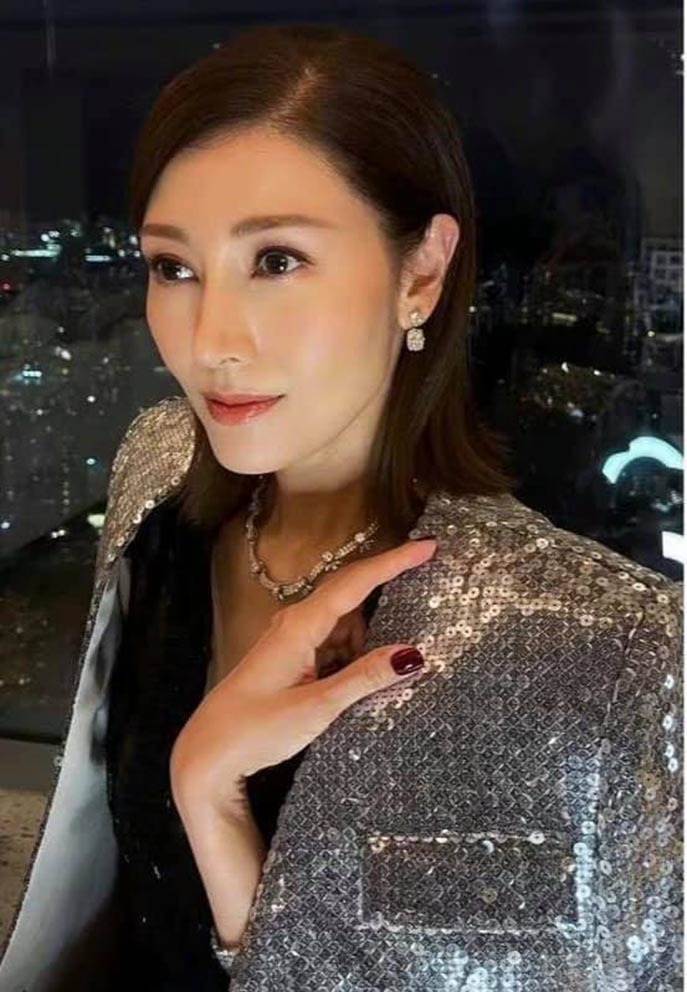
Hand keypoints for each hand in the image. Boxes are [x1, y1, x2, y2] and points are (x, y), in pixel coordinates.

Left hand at [169, 537, 436, 818]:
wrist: (207, 755)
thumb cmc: (254, 729)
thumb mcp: (315, 708)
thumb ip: (363, 679)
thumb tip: (413, 654)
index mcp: (299, 627)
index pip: (354, 583)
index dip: (393, 562)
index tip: (428, 545)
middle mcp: (295, 624)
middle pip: (349, 589)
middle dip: (388, 574)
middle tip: (427, 561)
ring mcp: (292, 641)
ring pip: (343, 617)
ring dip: (375, 613)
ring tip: (413, 607)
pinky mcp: (292, 660)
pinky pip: (334, 638)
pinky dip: (359, 640)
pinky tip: (377, 653)